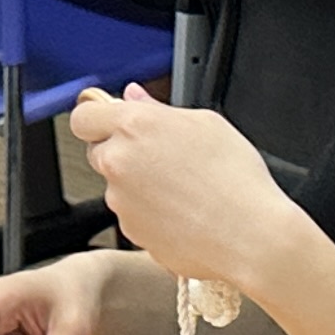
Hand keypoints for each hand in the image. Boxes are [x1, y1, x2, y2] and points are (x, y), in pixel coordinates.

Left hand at [65, 88, 301, 292]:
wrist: (249, 236)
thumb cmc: (236, 181)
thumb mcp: (206, 124)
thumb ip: (158, 108)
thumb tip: (135, 98)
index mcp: (134, 126)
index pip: (84, 114)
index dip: (96, 117)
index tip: (110, 122)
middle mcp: (119, 162)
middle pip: (98, 151)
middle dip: (120, 152)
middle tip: (159, 157)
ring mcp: (121, 201)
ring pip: (117, 186)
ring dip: (138, 185)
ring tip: (182, 189)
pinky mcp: (130, 231)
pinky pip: (132, 215)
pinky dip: (149, 213)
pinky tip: (183, 211)